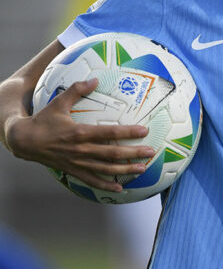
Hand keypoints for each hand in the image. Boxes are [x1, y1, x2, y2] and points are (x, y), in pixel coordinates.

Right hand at [7, 78, 154, 192]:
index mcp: (79, 132)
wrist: (25, 141)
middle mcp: (81, 150)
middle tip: (151, 152)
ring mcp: (78, 163)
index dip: (127, 132)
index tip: (144, 131)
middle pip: (112, 153)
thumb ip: (77, 89)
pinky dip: (106, 186)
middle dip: (133, 153)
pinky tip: (119, 189)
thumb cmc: (44, 120)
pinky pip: (92, 181)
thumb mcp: (58, 102)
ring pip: (106, 169)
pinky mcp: (73, 171)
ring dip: (125, 170)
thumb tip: (94, 79)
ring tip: (142, 169)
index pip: (108, 132)